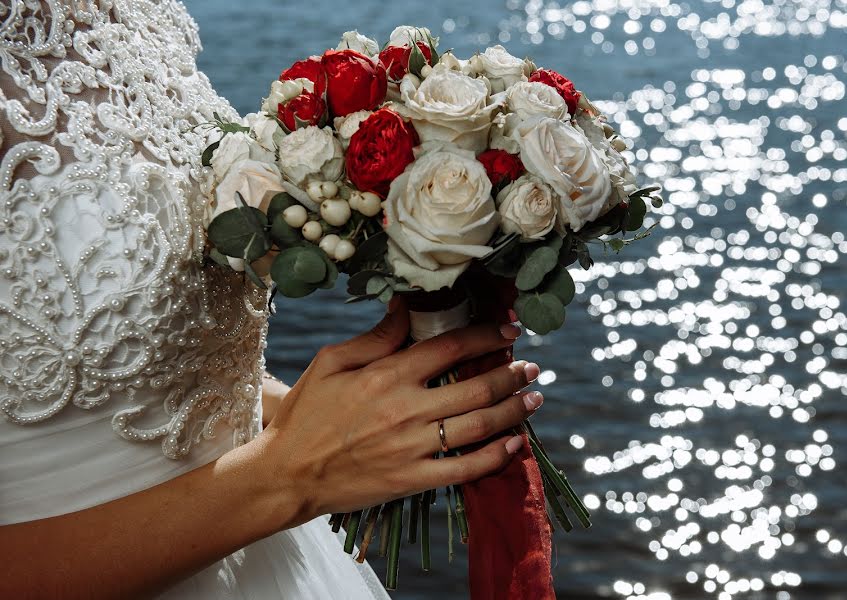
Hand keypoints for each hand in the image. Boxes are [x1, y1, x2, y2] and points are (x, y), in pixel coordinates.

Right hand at [257, 297, 542, 525]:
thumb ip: (375, 336)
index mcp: (388, 374)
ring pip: (480, 426)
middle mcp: (407, 408)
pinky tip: (516, 443)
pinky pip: (466, 468)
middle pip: (476, 387)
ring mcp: (413, 447)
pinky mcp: (413, 480)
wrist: (287, 474)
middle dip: (512, 374)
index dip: (487, 336)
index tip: (510, 331)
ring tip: (535, 398)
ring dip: (514, 410)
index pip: (451, 347)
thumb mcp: (331, 361)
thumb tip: (407, 306)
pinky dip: (496, 456)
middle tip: (533, 368)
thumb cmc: (307, 414)